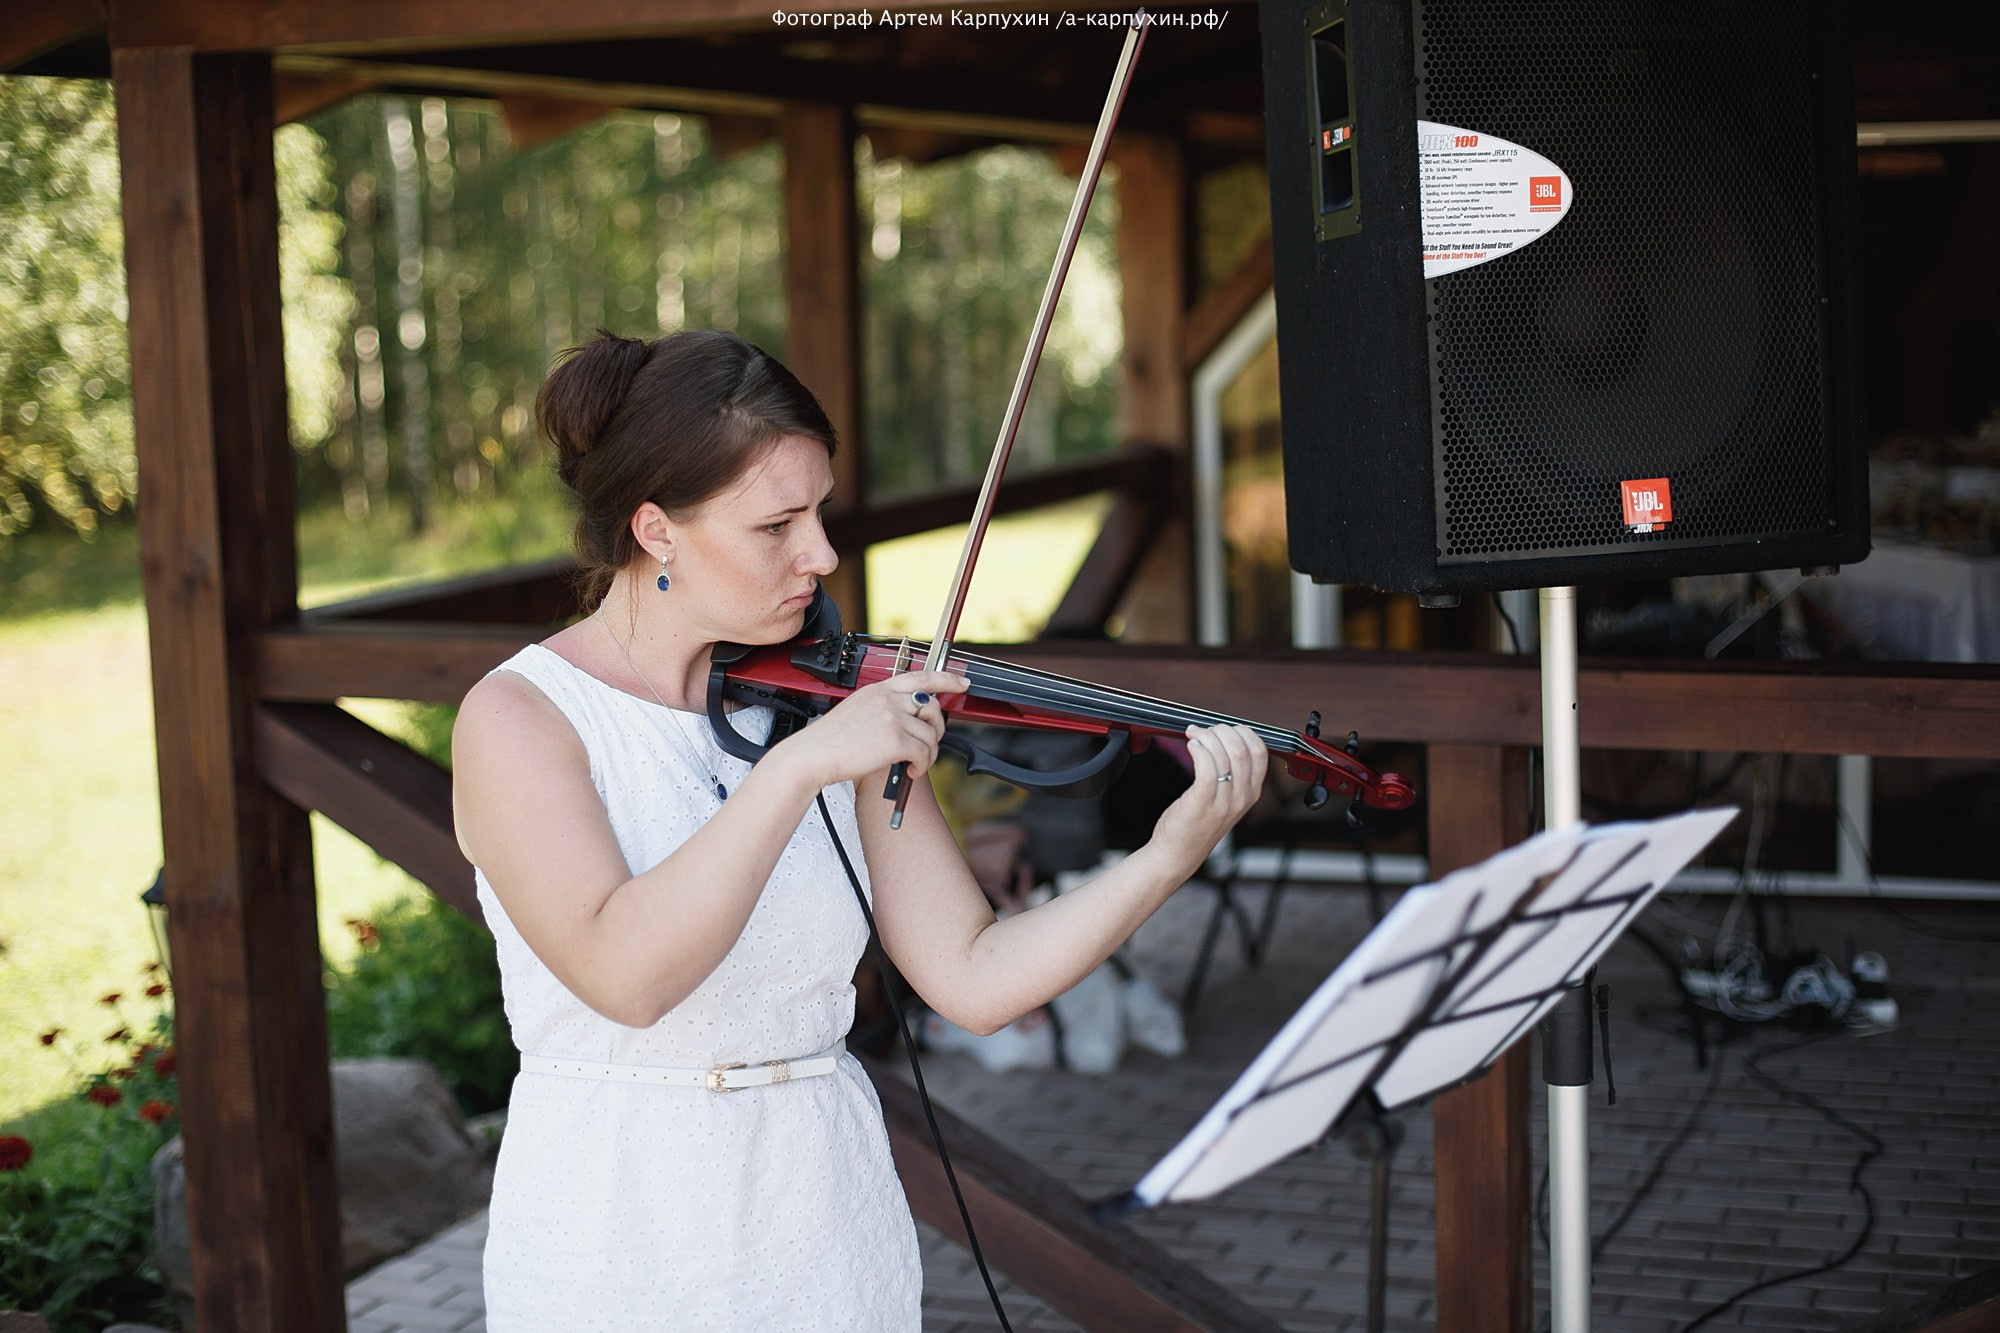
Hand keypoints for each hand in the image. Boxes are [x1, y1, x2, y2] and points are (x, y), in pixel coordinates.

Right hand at [773, 670, 968, 790]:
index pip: (920, 676)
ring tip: (913, 765)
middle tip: (928, 746)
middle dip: (937, 730)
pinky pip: (923, 753)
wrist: (811, 756)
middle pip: (932, 708)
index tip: (961, 682)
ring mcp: (892, 717)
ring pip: (931, 735)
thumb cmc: (829, 742)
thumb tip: (910, 725)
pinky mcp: (895, 739)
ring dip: (927, 755)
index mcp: (878, 689)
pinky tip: (908, 772)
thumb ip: (883, 711)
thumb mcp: (856, 713)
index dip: (946, 679)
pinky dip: (921, 766)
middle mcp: (887, 698)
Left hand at [1151, 724, 1266, 869]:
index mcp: (1251, 793)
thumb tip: (1223, 738)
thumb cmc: (1197, 823)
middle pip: (1242, 748)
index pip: (1260, 751)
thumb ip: (1231, 775)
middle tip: (1203, 731)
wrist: (1179, 853)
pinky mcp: (1203, 802)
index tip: (1224, 729)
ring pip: (1225, 754)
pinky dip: (1199, 749)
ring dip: (1206, 736)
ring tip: (1193, 735)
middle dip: (1221, 731)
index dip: (1243, 732)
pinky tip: (1191, 745)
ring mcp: (1224, 801)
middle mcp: (1242, 797)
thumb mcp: (1226, 800)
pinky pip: (1206, 767)